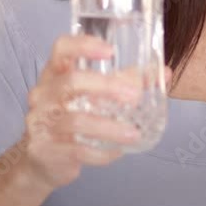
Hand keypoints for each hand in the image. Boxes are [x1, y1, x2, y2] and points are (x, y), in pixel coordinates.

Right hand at [16, 34, 173, 191]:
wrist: (43, 160)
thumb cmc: (72, 117)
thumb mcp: (95, 95)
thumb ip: (127, 82)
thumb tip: (164, 73)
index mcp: (55, 73)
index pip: (61, 48)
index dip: (83, 46)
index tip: (110, 51)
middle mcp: (44, 93)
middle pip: (71, 82)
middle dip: (107, 87)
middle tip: (136, 96)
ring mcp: (40, 121)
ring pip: (76, 121)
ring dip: (109, 127)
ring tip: (134, 133)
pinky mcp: (44, 149)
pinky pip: (77, 149)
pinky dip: (101, 152)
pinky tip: (116, 152)